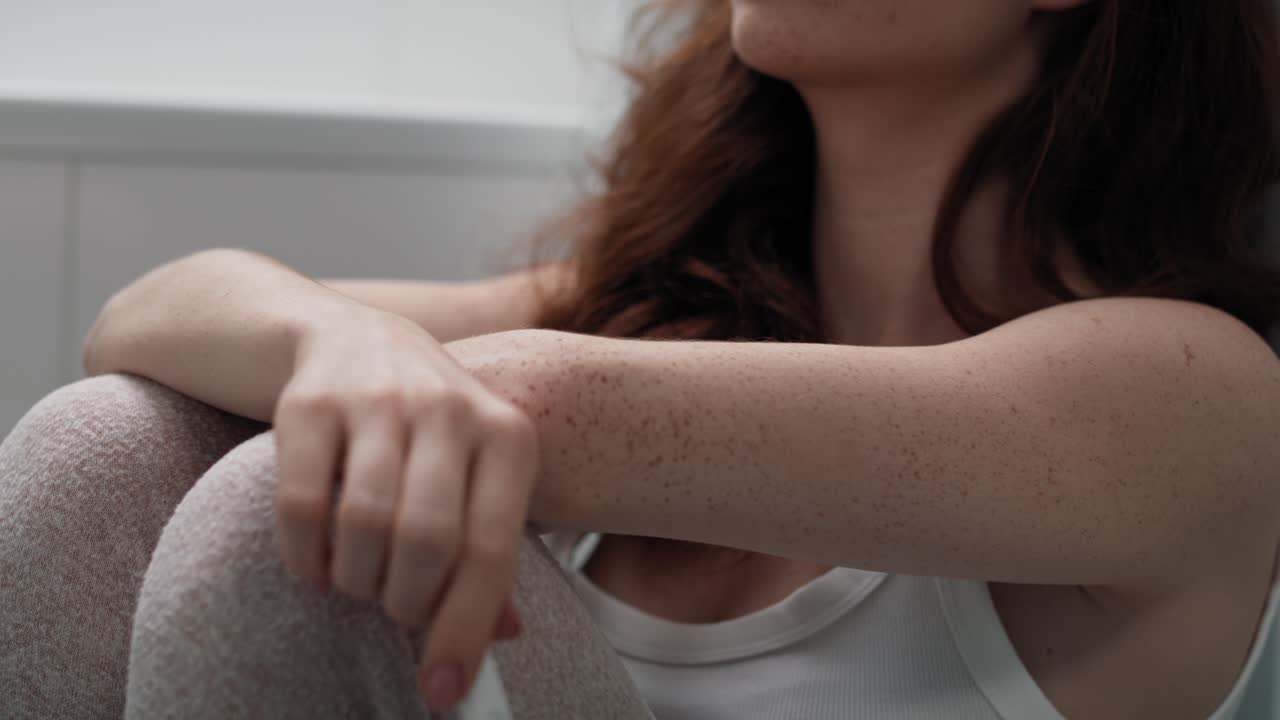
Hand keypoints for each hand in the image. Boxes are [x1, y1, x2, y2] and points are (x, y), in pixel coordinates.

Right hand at [273, 308, 539, 710]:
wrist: (344, 335)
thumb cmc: (424, 428)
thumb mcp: (472, 474)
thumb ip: (488, 549)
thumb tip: (504, 634)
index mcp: (507, 435)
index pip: (492, 549)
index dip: (465, 628)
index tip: (443, 690)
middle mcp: (450, 408)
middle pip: (428, 541)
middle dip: (404, 602)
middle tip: (393, 612)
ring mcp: (378, 397)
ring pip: (365, 524)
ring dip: (355, 580)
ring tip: (355, 581)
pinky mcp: (309, 400)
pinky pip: (300, 504)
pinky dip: (304, 554)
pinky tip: (315, 560)